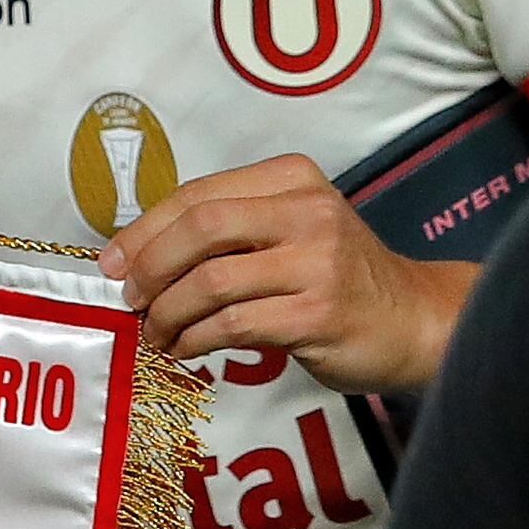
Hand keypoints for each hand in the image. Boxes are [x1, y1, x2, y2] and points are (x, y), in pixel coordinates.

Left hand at [103, 154, 471, 394]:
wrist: (414, 319)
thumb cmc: (342, 278)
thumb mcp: (293, 230)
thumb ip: (231, 230)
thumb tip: (142, 253)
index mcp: (292, 179)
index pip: (199, 195)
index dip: (145, 229)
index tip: (114, 261)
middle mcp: (307, 212)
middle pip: (200, 228)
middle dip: (150, 266)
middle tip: (129, 297)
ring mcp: (316, 263)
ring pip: (211, 281)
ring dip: (168, 313)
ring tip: (157, 332)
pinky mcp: (316, 313)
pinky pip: (233, 325)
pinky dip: (195, 340)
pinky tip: (186, 349)